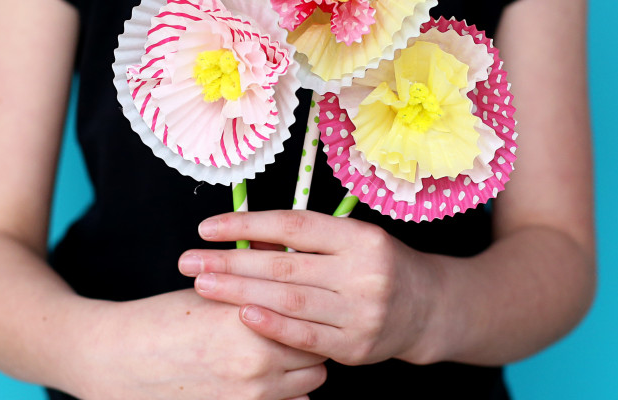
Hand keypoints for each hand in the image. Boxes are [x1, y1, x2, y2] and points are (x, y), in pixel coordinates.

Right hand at [64, 289, 326, 399]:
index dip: (307, 311)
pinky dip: (285, 394)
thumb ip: (255, 281)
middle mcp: (257, 359)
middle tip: (292, 331)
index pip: (310, 316)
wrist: (117, 359)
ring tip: (278, 356)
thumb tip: (288, 261)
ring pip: (310, 383)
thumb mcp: (210, 290)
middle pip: (317, 353)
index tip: (302, 307)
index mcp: (250, 317)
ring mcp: (250, 394)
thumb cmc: (162, 320)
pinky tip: (264, 379)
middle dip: (309, 342)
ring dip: (301, 370)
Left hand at [178, 211, 447, 366]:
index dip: (246, 225)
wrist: (428, 308)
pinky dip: (272, 326)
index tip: (207, 227)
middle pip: (284, 265)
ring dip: (240, 292)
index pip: (293, 226)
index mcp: (359, 237)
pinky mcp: (356, 345)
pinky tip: (242, 315)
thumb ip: (306, 242)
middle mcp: (362, 272)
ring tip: (203, 285)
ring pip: (290, 300)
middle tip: (189, 260)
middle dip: (230, 263)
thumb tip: (247, 238)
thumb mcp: (351, 241)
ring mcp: (361, 311)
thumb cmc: (378, 266)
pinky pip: (306, 337)